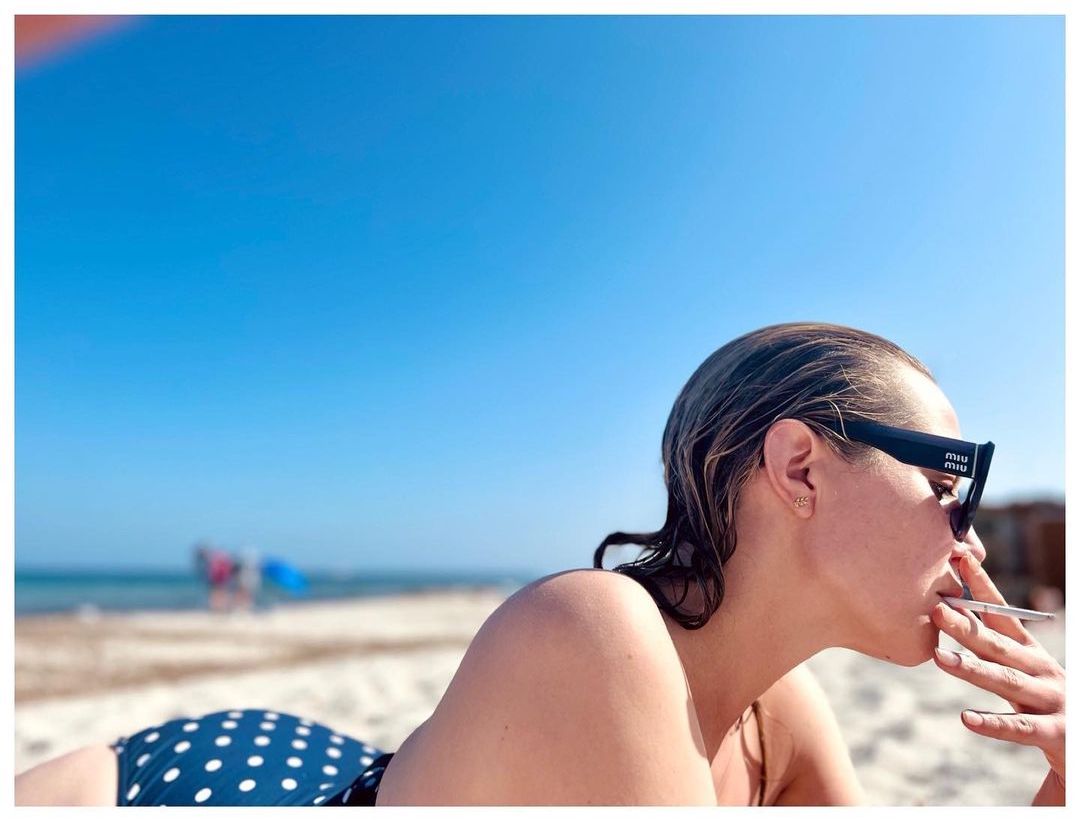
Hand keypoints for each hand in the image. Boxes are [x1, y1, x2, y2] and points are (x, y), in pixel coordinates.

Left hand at [931, 554, 1064, 793]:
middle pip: (997, 645)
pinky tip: (966, 719)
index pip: (1002, 614)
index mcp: (1031, 652)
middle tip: (936, 609)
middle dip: (966, 626)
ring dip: (971, 669)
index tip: (959, 559)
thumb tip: (950, 616)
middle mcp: (1041, 670)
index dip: (981, 587)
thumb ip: (993, 649)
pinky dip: (993, 723)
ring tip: (939, 658)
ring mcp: (1051, 700)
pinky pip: (1020, 727)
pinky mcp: (1056, 733)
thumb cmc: (1048, 702)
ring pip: (1006, 681)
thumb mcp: (1024, 670)